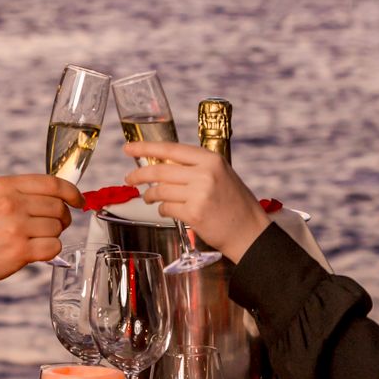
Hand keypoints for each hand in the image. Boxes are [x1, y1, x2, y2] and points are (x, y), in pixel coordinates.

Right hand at [0, 174, 82, 287]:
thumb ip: (14, 193)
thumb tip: (50, 194)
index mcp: (3, 186)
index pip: (52, 183)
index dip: (71, 192)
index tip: (77, 200)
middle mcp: (11, 203)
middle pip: (58, 206)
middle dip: (61, 218)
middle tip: (52, 226)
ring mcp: (16, 227)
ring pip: (57, 228)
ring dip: (51, 236)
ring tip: (32, 241)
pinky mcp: (19, 251)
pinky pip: (53, 248)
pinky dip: (49, 252)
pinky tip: (34, 253)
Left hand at [121, 140, 271, 262]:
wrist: (249, 231)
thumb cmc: (234, 203)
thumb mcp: (220, 174)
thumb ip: (194, 167)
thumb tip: (162, 163)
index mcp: (211, 159)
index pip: (171, 149)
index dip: (146, 147)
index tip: (129, 147)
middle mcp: (205, 174)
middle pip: (160, 170)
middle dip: (139, 174)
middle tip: (129, 178)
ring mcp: (199, 194)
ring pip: (160, 191)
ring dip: (150, 195)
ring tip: (148, 197)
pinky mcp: (194, 214)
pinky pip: (166, 208)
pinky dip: (161, 209)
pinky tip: (165, 210)